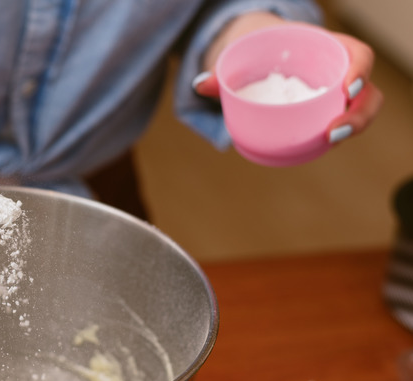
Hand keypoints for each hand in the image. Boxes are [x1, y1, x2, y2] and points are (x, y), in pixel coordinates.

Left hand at [192, 12, 382, 144]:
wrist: (264, 50)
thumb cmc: (258, 49)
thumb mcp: (246, 54)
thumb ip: (223, 72)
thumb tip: (200, 85)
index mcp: (326, 47)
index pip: (358, 54)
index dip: (359, 70)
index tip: (346, 87)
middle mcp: (338, 70)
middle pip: (367, 91)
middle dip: (360, 112)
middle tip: (334, 131)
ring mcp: (336, 94)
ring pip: (361, 110)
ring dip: (354, 126)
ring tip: (329, 140)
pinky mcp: (328, 111)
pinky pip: (342, 122)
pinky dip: (338, 133)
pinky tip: (322, 145)